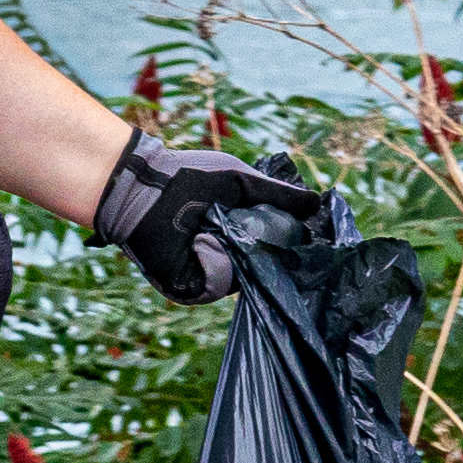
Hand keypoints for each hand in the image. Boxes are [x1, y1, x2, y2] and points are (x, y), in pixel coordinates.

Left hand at [90, 131, 326, 302]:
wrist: (143, 188)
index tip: (307, 237)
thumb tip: (319, 204)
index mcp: (243, 233)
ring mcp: (211, 273)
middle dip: (266, 250)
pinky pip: (218, 285)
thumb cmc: (189, 176)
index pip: (277, 247)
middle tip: (254, 227)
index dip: (291, 244)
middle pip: (266, 267)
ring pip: (245, 278)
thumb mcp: (243, 181)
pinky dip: (214, 262)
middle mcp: (230, 256)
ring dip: (234, 252)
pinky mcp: (190, 287)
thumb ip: (280, 196)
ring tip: (213, 226)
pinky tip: (201, 241)